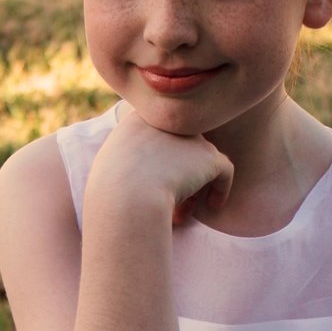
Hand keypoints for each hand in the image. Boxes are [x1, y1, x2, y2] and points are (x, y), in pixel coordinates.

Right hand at [86, 111, 232, 225]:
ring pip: (200, 159)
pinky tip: (213, 206)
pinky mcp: (208, 155)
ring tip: (184, 211)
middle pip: (181, 145)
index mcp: (138, 119)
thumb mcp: (107, 168)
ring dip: (194, 185)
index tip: (154, 186)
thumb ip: (124, 160)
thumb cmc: (110, 192)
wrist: (126, 197)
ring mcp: (189, 135)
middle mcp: (167, 120)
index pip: (159, 135)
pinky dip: (220, 188)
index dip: (160, 162)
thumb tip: (140, 173)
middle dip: (177, 173)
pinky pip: (224, 169)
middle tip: (171, 201)